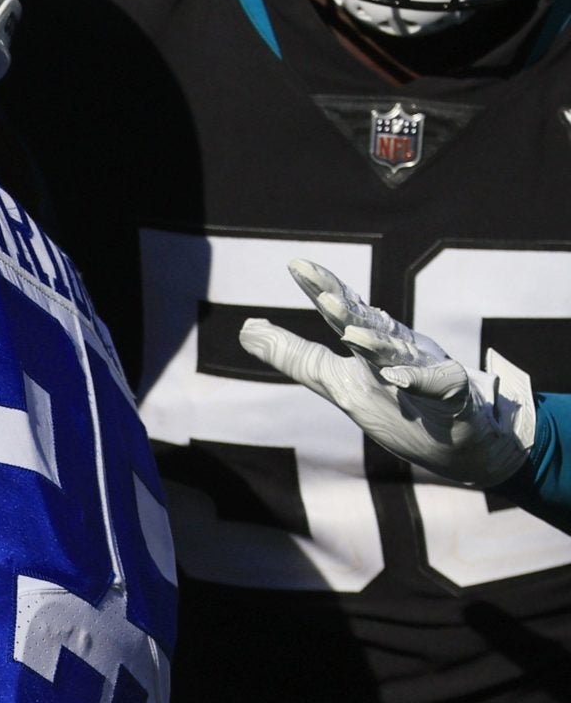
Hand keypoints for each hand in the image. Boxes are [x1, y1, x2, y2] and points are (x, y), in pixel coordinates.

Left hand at [241, 259, 535, 489]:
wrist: (456, 440)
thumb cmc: (394, 398)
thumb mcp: (336, 379)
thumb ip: (293, 355)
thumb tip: (246, 329)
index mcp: (370, 344)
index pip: (342, 311)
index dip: (321, 288)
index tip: (295, 263)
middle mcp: (396, 350)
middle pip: (368, 326)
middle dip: (347, 309)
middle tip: (324, 295)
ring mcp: (425, 370)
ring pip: (398, 354)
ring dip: (376, 344)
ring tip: (352, 334)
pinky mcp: (451, 397)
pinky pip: (437, 386)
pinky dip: (418, 380)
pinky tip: (399, 377)